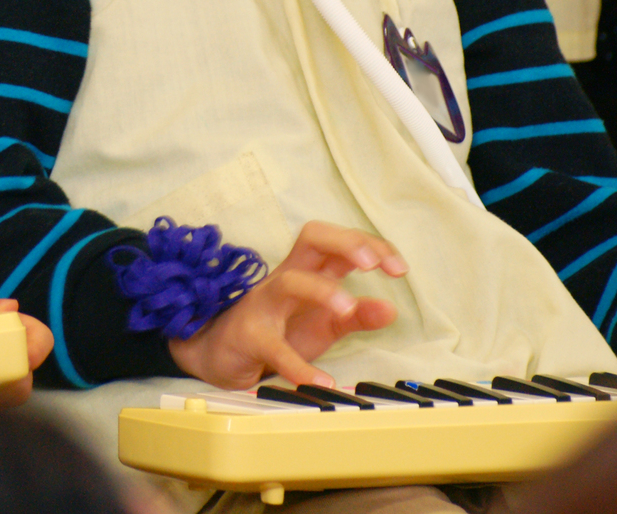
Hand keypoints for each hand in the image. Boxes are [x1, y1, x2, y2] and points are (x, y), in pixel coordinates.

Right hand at [168, 221, 403, 390]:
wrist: (217, 352)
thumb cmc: (275, 330)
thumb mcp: (323, 323)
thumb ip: (356, 316)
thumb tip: (391, 309)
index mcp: (308, 270)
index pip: (340, 241)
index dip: (371, 246)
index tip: (399, 269)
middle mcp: (286, 278)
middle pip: (313, 237)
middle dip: (346, 243)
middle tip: (371, 264)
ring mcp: (264, 303)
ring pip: (290, 281)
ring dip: (322, 290)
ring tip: (347, 308)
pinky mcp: (249, 336)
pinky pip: (273, 346)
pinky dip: (297, 364)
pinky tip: (321, 379)